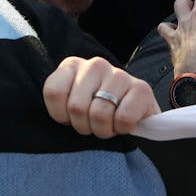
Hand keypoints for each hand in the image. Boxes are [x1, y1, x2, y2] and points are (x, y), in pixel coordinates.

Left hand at [43, 56, 158, 138]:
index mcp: (72, 65)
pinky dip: (122, 129)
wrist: (137, 113)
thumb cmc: (96, 109)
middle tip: (92, 126)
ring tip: (108, 126)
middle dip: (83, 126)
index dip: (61, 115)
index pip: (53, 92)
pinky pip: (124, 118)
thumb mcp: (71, 102)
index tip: (70, 118)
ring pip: (99, 114)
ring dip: (103, 130)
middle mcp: (95, 65)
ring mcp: (119, 74)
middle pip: (76, 107)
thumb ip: (59, 102)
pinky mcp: (141, 88)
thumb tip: (53, 116)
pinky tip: (124, 124)